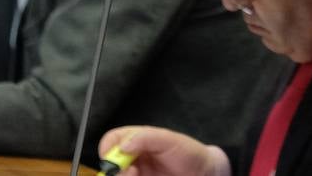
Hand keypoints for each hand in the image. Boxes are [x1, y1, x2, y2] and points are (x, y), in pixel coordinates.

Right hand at [97, 126, 230, 175]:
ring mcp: (137, 173)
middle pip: (109, 164)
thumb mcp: (170, 140)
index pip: (111, 141)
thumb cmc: (189, 152)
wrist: (204, 173)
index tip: (113, 158)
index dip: (107, 148)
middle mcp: (132, 158)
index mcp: (136, 141)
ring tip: (136, 175)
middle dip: (114, 169)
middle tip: (131, 171)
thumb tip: (122, 146)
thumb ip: (146, 138)